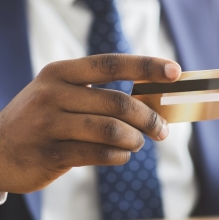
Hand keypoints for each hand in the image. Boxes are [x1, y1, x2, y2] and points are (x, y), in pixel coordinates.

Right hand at [0, 54, 180, 193]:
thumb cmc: (42, 118)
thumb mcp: (62, 95)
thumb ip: (100, 95)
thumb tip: (152, 102)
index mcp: (60, 73)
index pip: (111, 64)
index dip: (146, 66)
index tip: (175, 71)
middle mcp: (52, 94)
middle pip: (117, 102)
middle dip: (148, 117)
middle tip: (163, 129)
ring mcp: (48, 124)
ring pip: (111, 130)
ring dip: (135, 139)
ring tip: (139, 143)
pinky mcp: (49, 154)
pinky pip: (98, 154)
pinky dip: (119, 156)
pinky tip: (121, 155)